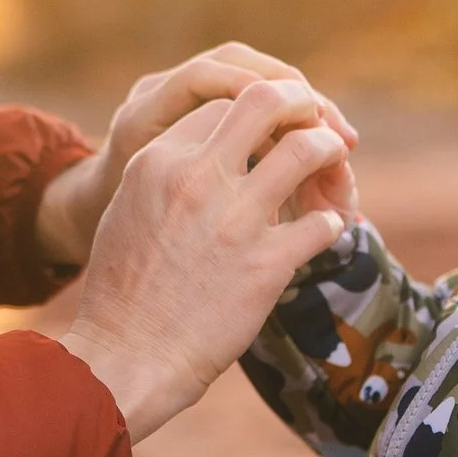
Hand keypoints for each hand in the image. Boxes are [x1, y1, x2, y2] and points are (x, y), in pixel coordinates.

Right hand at [50, 78, 350, 443]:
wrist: (126, 356)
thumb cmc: (122, 292)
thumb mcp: (127, 210)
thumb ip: (163, 175)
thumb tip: (196, 159)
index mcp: (158, 161)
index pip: (221, 103)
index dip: (252, 112)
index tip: (268, 128)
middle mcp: (198, 178)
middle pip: (265, 99)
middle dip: (300, 101)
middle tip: (315, 118)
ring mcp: (235, 219)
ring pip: (307, 149)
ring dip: (329, 149)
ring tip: (335, 157)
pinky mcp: (266, 264)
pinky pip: (321, 222)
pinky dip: (329, 222)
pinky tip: (322, 231)